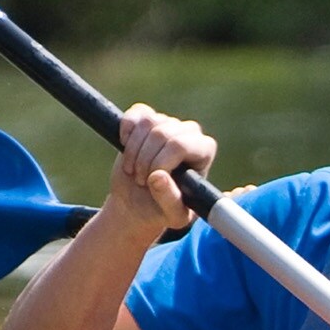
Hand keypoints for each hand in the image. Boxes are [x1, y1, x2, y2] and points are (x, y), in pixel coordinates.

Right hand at [104, 104, 215, 232]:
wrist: (139, 204)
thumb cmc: (162, 211)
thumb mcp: (173, 215)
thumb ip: (170, 200)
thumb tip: (158, 177)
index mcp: (204, 151)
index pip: (180, 144)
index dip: (160, 162)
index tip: (152, 180)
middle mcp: (190, 132)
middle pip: (162, 133)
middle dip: (145, 160)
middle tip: (142, 181)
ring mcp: (168, 122)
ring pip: (147, 123)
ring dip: (133, 151)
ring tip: (135, 171)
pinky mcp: (147, 118)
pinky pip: (135, 114)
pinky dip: (126, 132)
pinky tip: (126, 147)